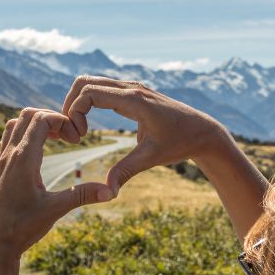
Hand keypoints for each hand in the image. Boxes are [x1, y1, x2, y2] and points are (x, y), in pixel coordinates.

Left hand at [0, 108, 113, 260]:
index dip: (62, 121)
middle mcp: (10, 154)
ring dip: (37, 124)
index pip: (41, 119)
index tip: (77, 140)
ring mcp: (2, 161)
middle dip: (52, 118)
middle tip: (69, 137)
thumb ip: (82, 196)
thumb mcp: (55, 209)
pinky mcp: (0, 169)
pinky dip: (25, 135)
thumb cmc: (22, 227)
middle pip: (27, 115)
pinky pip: (9, 138)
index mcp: (23, 159)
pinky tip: (39, 152)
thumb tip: (111, 191)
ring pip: (16, 124)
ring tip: (56, 140)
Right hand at [62, 76, 230, 195]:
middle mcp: (132, 88)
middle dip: (71, 105)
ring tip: (79, 129)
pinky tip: (90, 124)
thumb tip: (107, 192)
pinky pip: (103, 88)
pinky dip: (89, 101)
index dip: (76, 113)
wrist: (202, 132)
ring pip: (92, 82)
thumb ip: (126, 171)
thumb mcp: (151, 158)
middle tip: (73, 132)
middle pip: (85, 82)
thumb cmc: (180, 143)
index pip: (90, 93)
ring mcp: (133, 87)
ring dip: (78, 102)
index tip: (80, 137)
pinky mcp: (134, 92)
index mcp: (134, 100)